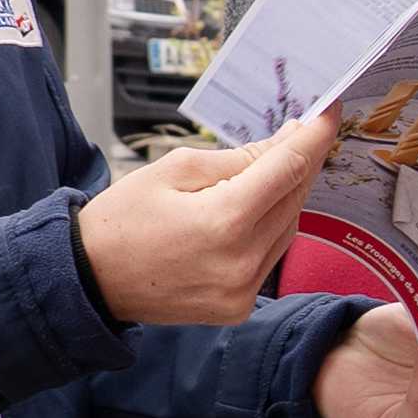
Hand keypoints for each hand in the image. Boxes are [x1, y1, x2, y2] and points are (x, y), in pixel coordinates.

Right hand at [73, 117, 339, 325]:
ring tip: (266, 170)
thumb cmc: (122, 218)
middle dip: (299, 161)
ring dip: (285, 194)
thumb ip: (237, 158)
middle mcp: (242, 262)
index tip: (330, 110)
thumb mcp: (174, 169)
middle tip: (297, 131)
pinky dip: (270, 227)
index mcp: (224, 221)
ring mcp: (243, 290)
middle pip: (295, 197)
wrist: (88, 280)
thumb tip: (286, 144)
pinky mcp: (239, 307)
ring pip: (289, 226)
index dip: (316, 135)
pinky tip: (252, 209)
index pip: (290, 167)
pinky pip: (272, 255)